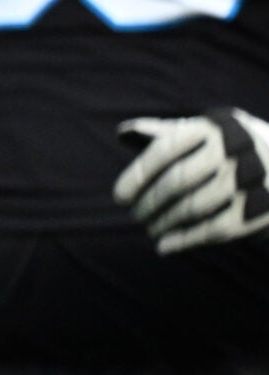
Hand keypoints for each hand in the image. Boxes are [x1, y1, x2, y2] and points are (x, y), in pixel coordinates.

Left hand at [114, 109, 268, 254]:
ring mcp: (250, 179)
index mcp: (214, 128)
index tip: (119, 197)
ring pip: (194, 207)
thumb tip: (124, 132)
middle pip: (177, 181)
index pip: (164, 150)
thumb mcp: (209, 130)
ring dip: (164, 222)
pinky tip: (164, 246)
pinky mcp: (260, 208)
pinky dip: (184, 240)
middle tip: (135, 214)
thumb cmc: (235, 145)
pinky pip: (215, 229)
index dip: (137, 175)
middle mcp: (234, 150)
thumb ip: (167, 131)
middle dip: (149, 202)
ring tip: (150, 228)